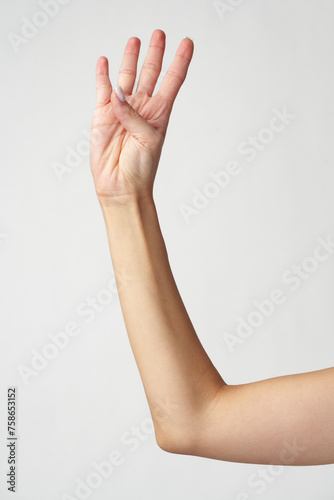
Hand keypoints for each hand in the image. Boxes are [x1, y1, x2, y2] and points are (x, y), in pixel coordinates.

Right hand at [90, 29, 193, 205]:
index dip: (180, 61)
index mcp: (159, 113)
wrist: (121, 187)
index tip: (188, 42)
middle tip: (159, 33)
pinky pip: (103, 89)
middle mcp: (142, 108)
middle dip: (155, 53)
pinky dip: (103, 75)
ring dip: (131, 59)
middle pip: (150, 73)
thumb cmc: (141, 169)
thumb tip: (117, 94)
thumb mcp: (149, 140)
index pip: (172, 81)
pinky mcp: (102, 115)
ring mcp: (122, 110)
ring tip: (135, 41)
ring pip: (127, 77)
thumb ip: (134, 115)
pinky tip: (105, 62)